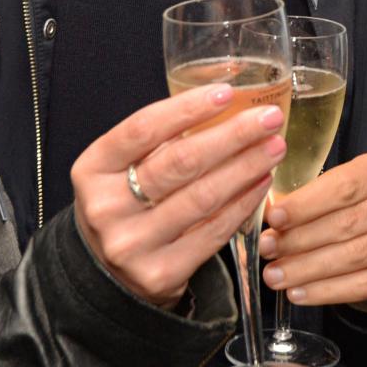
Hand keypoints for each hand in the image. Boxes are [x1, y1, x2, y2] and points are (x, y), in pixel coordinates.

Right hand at [73, 86, 286, 308]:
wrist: (106, 274)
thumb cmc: (123, 204)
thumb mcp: (120, 169)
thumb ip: (158, 142)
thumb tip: (223, 105)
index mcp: (93, 170)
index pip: (143, 129)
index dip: (187, 108)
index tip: (226, 92)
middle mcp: (107, 207)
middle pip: (179, 162)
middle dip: (232, 136)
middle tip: (268, 119)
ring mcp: (133, 244)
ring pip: (202, 197)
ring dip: (246, 168)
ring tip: (273, 147)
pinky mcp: (161, 273)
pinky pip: (212, 232)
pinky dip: (242, 204)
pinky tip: (261, 183)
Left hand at [258, 151, 366, 308]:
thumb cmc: (362, 209)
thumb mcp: (342, 192)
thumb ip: (310, 199)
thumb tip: (270, 214)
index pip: (344, 186)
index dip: (306, 204)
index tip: (273, 218)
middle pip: (346, 223)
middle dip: (299, 240)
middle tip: (268, 251)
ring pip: (354, 256)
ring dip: (307, 269)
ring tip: (276, 276)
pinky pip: (365, 284)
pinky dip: (327, 291)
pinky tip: (300, 293)